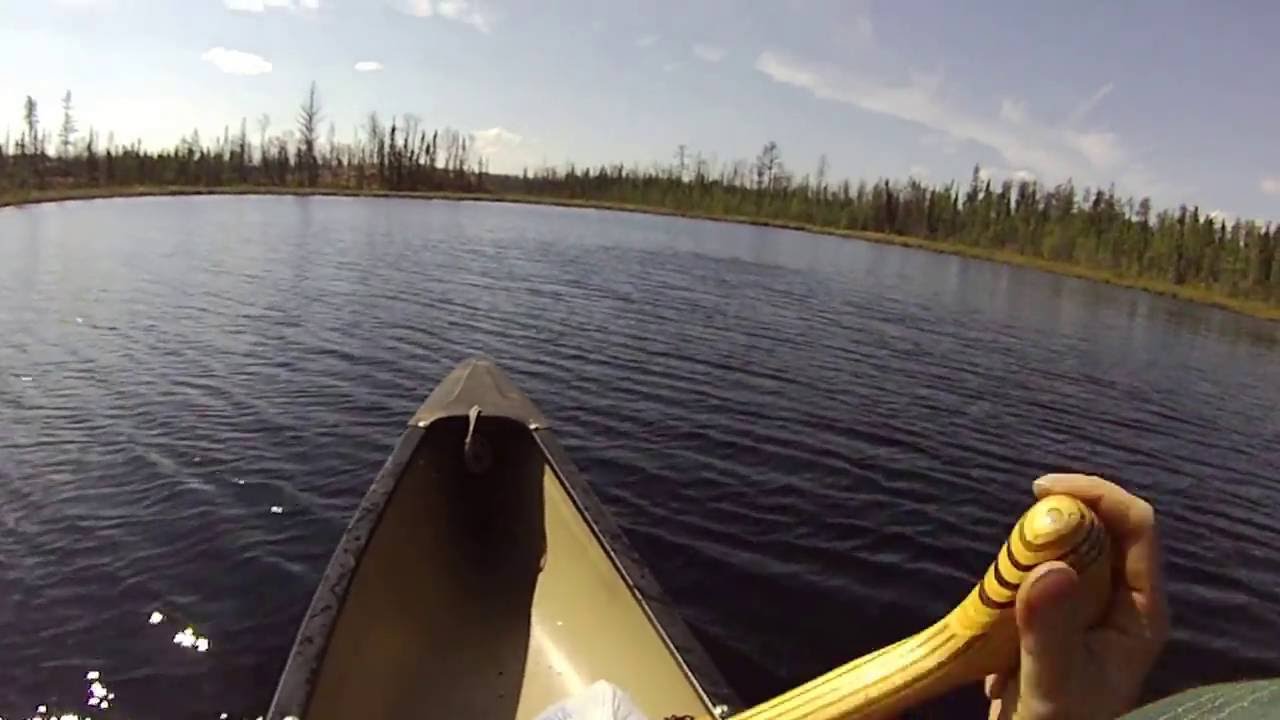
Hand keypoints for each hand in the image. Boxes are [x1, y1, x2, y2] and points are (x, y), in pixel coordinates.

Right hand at [986, 474, 1169, 719]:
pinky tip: (995, 618)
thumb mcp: (1049, 685)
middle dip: (1057, 519)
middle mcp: (1123, 604)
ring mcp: (1091, 610)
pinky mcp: (1060, 617)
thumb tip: (1048, 566)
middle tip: (1013, 538)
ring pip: (1069, 548)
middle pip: (1103, 528)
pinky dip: (1014, 577)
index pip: (1138, 528)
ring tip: (999, 590)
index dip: (1097, 494)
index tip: (1039, 490)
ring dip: (1030, 552)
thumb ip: (1049, 629)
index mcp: (1142, 614)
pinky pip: (1041, 573)